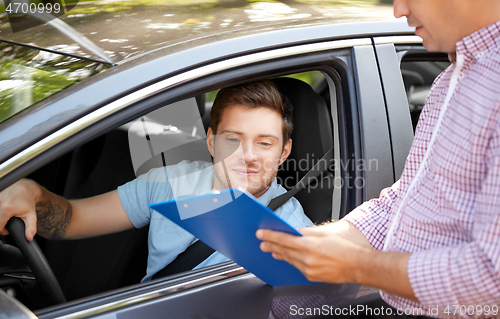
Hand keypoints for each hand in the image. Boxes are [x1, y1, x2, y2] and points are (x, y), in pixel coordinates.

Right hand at [0, 179, 40, 240]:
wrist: (26, 189)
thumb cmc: (28, 202)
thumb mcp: (31, 216)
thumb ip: (31, 228)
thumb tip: (29, 238)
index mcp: (7, 208)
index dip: (2, 231)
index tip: (8, 229)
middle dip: (0, 223)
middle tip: (7, 221)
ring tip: (5, 216)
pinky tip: (3, 211)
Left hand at [256, 227, 370, 283]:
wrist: (357, 266)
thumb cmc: (345, 249)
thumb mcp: (325, 234)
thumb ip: (308, 232)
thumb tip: (296, 231)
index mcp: (311, 245)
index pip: (284, 239)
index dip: (270, 236)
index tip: (261, 233)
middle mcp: (308, 259)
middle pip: (284, 250)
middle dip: (271, 245)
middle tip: (261, 242)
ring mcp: (309, 269)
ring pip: (289, 259)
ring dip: (279, 253)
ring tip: (271, 249)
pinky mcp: (311, 276)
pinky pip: (297, 267)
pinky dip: (291, 261)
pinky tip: (286, 257)